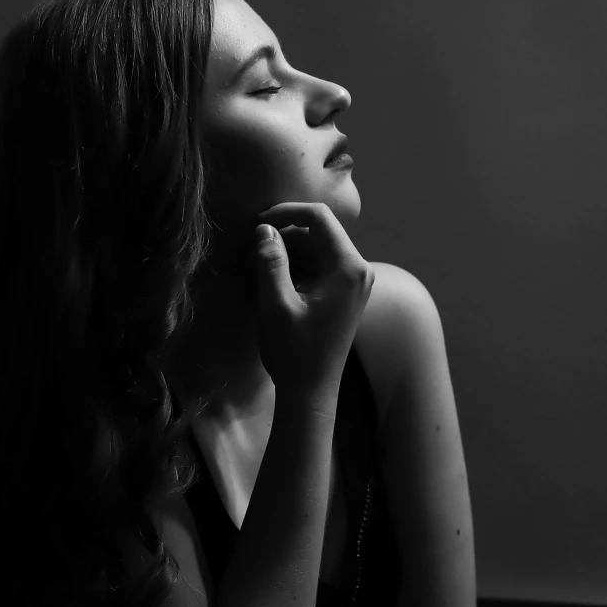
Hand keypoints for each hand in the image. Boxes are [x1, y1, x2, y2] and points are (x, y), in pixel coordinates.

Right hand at [251, 200, 374, 401]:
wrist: (311, 393)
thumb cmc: (294, 353)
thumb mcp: (276, 305)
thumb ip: (270, 262)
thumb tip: (264, 230)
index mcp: (348, 268)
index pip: (319, 217)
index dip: (285, 212)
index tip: (257, 224)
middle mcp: (358, 270)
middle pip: (317, 232)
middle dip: (282, 237)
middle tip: (249, 254)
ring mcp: (353, 283)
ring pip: (315, 249)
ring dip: (285, 254)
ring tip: (254, 271)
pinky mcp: (344, 295)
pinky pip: (317, 267)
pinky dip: (293, 269)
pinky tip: (269, 284)